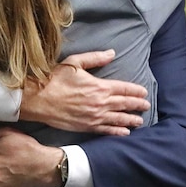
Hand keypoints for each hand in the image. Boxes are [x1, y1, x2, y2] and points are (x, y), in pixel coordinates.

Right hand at [20, 49, 149, 135]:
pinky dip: (117, 132)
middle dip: (137, 105)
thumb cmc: (55, 79)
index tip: (144, 92)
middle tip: (146, 106)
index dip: (136, 91)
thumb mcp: (75, 62)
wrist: (39, 99)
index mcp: (99, 86)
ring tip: (140, 120)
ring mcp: (94, 117)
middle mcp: (100, 103)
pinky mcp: (86, 126)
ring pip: (118, 119)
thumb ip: (95, 58)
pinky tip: (125, 133)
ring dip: (131, 119)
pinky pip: (106, 130)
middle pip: (124, 104)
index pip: (124, 88)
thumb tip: (112, 53)